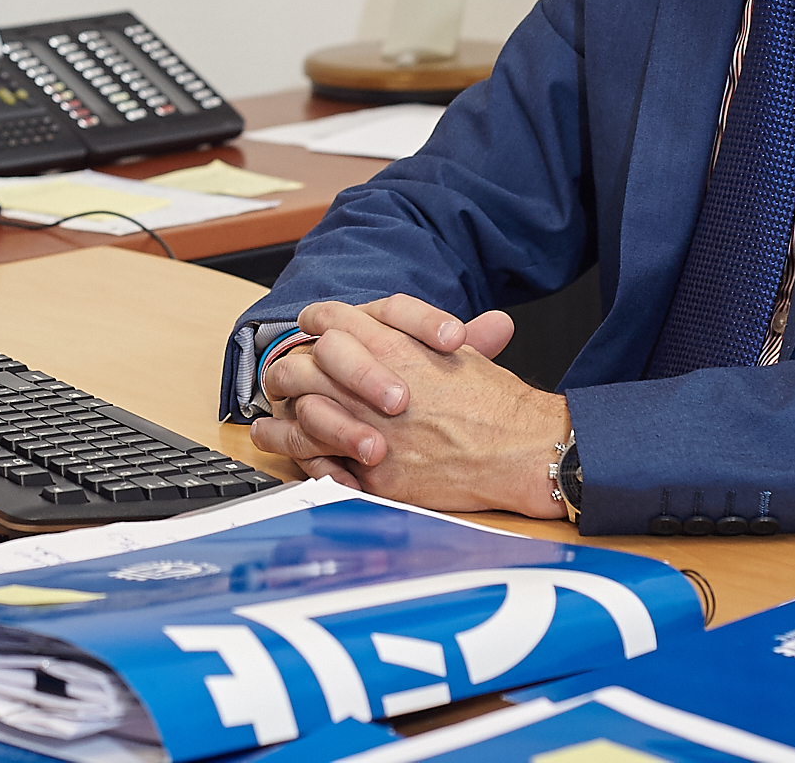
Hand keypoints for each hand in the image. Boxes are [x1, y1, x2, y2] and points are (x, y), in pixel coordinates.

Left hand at [249, 296, 565, 515]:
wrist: (523, 449)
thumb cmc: (496, 402)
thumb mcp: (456, 350)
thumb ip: (414, 332)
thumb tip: (382, 321)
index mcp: (395, 347)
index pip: (331, 321)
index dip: (315, 324)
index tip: (309, 334)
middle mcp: (376, 386)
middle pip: (305, 365)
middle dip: (289, 368)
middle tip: (282, 375)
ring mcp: (373, 432)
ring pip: (305, 412)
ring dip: (284, 412)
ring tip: (270, 415)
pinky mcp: (377, 474)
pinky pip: (322, 461)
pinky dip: (298, 453)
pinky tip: (284, 447)